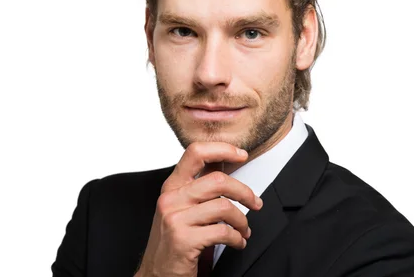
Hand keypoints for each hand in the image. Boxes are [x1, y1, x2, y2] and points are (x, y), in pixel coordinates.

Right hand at [134, 142, 262, 276]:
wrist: (157, 274)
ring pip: (224, 207)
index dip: (222, 148)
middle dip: (244, 192)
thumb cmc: (174, 240)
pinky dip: (237, 239)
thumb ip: (200, 186)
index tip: (241, 153)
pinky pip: (223, 232)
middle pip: (218, 180)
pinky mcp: (183, 240)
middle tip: (255, 203)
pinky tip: (237, 242)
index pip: (195, 152)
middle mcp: (170, 199)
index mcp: (171, 186)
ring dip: (242, 221)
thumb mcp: (182, 208)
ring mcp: (175, 219)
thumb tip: (223, 161)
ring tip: (244, 230)